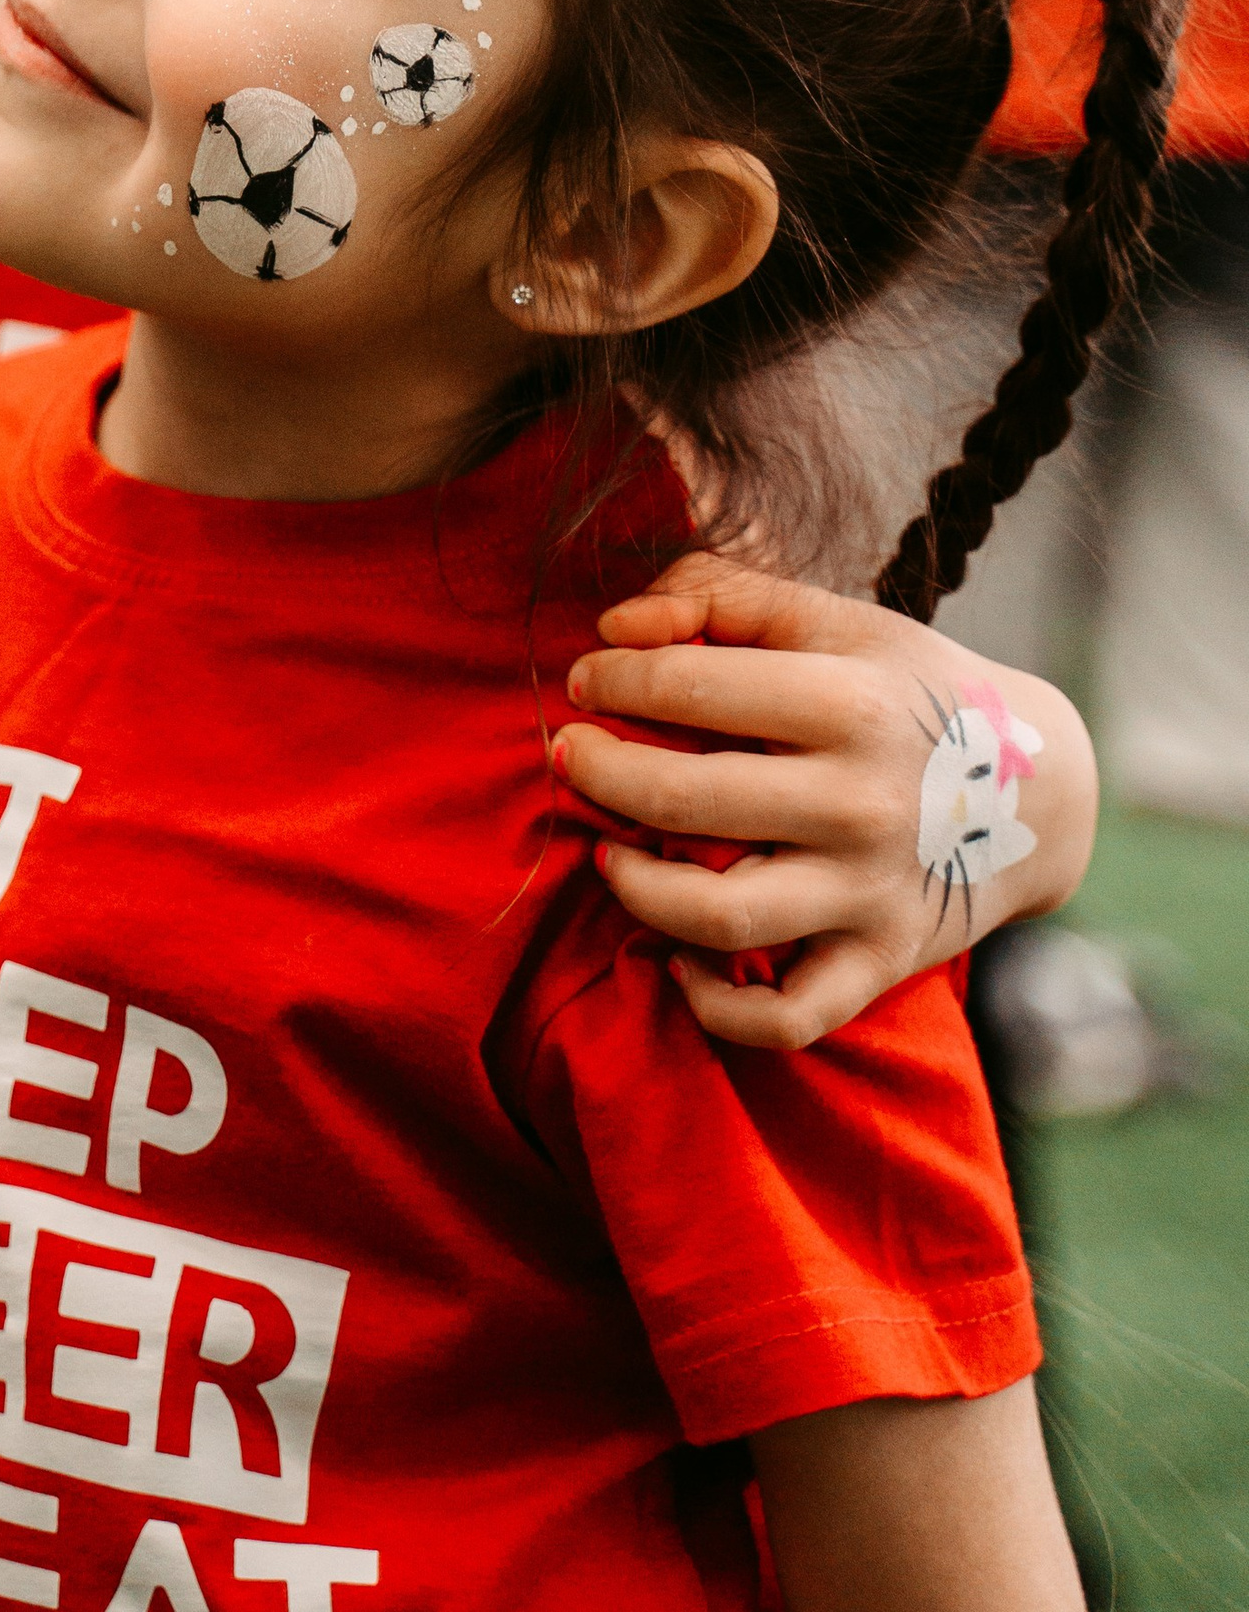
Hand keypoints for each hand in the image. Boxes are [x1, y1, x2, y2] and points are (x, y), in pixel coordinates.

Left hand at [555, 554, 1098, 1051]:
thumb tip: (617, 630)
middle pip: (685, 798)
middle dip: (600, 772)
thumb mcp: (832, 619)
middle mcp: (863, 804)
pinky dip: (717, 1005)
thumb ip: (719, 594)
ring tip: (611, 852)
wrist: (1039, 790)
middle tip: (572, 756)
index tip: (589, 682)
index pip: (689, 688)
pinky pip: (784, 1017)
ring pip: (719, 917)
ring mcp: (872, 893)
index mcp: (851, 704)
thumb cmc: (907, 691)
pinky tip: (679, 958)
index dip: (612, 680)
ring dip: (638, 887)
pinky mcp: (881, 963)